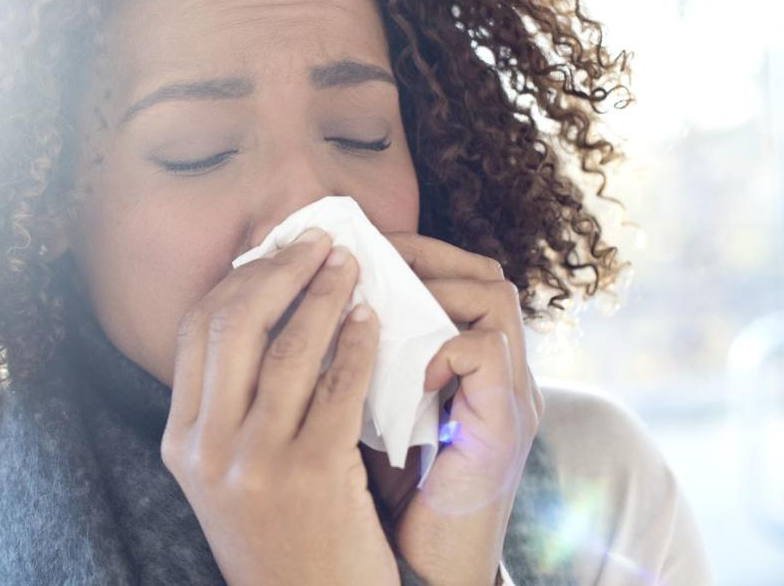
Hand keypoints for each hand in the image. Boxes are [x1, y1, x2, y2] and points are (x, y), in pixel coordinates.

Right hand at [161, 227, 399, 585]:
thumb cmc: (279, 536)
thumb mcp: (228, 475)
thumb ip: (231, 406)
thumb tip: (262, 310)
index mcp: (179, 441)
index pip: (195, 332)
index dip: (239, 280)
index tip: (277, 251)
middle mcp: (207, 448)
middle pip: (233, 325)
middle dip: (280, 271)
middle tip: (320, 244)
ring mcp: (256, 463)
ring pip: (289, 348)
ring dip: (325, 295)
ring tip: (352, 268)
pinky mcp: (314, 475)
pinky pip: (339, 386)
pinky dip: (358, 343)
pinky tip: (373, 321)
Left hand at [366, 233, 543, 585]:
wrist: (423, 573)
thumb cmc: (383, 500)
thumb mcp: (362, 419)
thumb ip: (350, 370)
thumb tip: (292, 312)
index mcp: (466, 369)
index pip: (458, 274)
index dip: (408, 252)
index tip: (346, 250)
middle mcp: (500, 374)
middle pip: (485, 272)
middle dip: (419, 254)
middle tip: (357, 254)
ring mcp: (512, 398)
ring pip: (494, 295)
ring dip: (428, 288)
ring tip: (370, 297)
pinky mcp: (507, 428)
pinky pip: (485, 350)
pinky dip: (438, 346)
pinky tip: (400, 368)